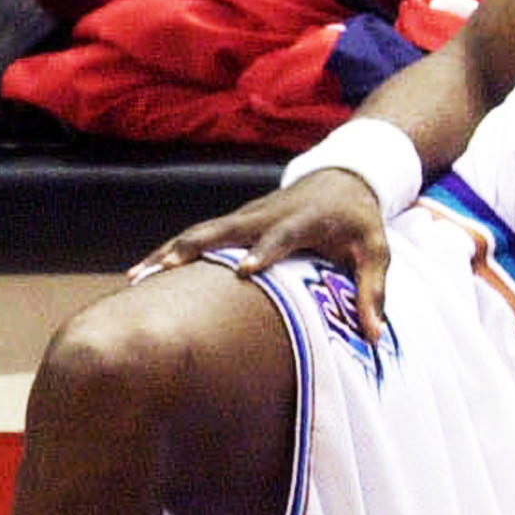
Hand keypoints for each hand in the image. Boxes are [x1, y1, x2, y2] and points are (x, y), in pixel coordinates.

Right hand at [129, 168, 396, 339]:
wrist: (341, 178)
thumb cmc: (359, 221)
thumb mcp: (377, 252)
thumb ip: (374, 292)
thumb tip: (374, 337)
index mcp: (304, 220)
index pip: (282, 234)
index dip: (264, 251)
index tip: (244, 271)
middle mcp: (267, 214)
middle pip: (224, 229)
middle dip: (192, 249)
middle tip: (161, 273)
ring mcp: (246, 216)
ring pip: (201, 232)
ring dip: (168, 252)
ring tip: (136, 278)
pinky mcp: (234, 223)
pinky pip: (198, 237)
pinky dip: (170, 252)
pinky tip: (143, 274)